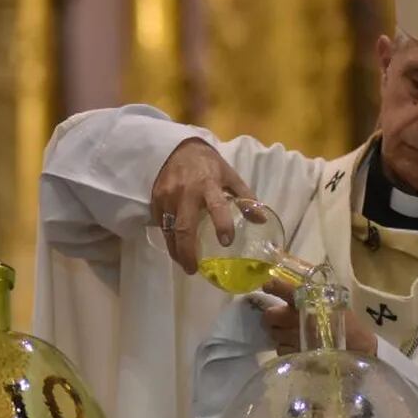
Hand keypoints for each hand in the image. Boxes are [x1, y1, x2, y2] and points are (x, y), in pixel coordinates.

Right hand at [151, 138, 254, 273]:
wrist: (178, 149)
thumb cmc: (209, 164)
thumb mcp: (231, 176)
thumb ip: (246, 198)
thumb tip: (262, 220)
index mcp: (209, 184)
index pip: (216, 205)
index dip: (222, 224)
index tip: (227, 242)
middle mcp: (186, 192)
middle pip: (185, 226)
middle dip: (188, 251)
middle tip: (193, 269)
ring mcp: (168, 196)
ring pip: (170, 230)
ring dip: (176, 250)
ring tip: (185, 264)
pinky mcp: (155, 199)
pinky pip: (162, 224)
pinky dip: (169, 238)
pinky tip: (175, 247)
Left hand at [260, 278, 378, 356]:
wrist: (357, 345)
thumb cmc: (345, 318)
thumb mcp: (332, 295)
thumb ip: (312, 282)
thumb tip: (297, 264)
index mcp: (304, 301)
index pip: (281, 288)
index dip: (272, 287)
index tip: (269, 286)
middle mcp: (295, 319)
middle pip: (269, 316)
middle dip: (273, 316)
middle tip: (282, 316)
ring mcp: (293, 338)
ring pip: (273, 334)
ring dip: (280, 332)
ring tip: (292, 331)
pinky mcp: (295, 354)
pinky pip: (280, 349)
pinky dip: (285, 346)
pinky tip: (296, 344)